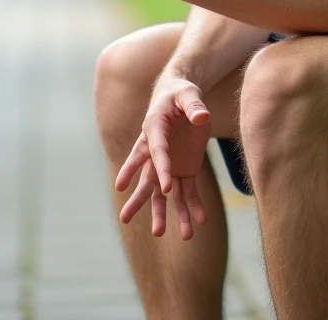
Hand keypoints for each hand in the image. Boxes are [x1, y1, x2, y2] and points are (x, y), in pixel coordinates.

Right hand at [115, 75, 212, 238]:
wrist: (180, 98)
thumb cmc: (180, 93)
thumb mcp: (188, 93)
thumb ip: (195, 105)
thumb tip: (203, 117)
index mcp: (154, 130)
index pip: (157, 153)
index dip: (161, 170)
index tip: (166, 188)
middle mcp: (157, 151)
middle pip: (147, 179)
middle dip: (138, 200)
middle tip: (124, 218)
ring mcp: (170, 164)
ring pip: (166, 193)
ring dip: (166, 213)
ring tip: (163, 234)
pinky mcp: (184, 169)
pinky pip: (189, 190)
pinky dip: (194, 205)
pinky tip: (201, 222)